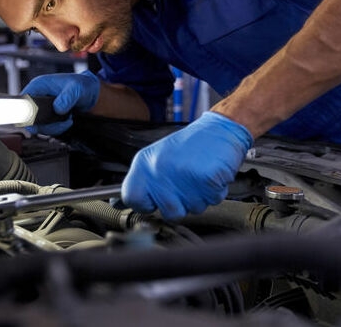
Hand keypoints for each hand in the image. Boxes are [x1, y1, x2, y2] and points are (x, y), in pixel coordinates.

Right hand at [21, 70, 99, 134]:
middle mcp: (38, 96)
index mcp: (39, 85)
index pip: (24, 100)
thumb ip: (67, 98)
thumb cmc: (81, 84)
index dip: (25, 113)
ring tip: (67, 120)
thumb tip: (57, 108)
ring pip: (38, 125)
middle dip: (43, 124)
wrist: (89, 92)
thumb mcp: (76, 88)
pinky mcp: (48, 114)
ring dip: (52, 127)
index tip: (33, 124)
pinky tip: (67, 122)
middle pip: (29, 116)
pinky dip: (57, 128)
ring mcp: (42, 106)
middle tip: (58, 124)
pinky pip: (46, 127)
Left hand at [121, 111, 252, 219]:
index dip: (144, 203)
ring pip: (193, 209)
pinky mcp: (206, 178)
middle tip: (186, 183)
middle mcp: (160, 169)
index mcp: (144, 163)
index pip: (131, 198)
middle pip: (168, 212)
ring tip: (198, 175)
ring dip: (199, 197)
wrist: (219, 128)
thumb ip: (141, 181)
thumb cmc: (190, 144)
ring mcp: (182, 175)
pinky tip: (209, 175)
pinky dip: (215, 191)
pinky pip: (212, 201)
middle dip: (181, 203)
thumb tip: (120, 202)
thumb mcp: (157, 158)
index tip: (153, 200)